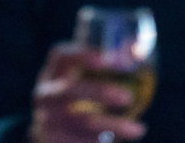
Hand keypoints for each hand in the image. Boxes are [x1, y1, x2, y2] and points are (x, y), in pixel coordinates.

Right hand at [30, 42, 146, 142]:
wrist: (55, 133)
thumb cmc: (79, 99)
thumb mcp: (87, 80)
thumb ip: (111, 63)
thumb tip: (138, 51)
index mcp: (53, 72)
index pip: (62, 56)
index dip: (83, 55)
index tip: (108, 59)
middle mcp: (45, 94)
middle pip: (69, 90)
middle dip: (101, 92)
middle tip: (129, 97)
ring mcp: (47, 120)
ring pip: (81, 121)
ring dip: (113, 125)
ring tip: (138, 129)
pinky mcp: (53, 140)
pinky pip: (79, 141)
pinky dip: (100, 141)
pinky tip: (118, 140)